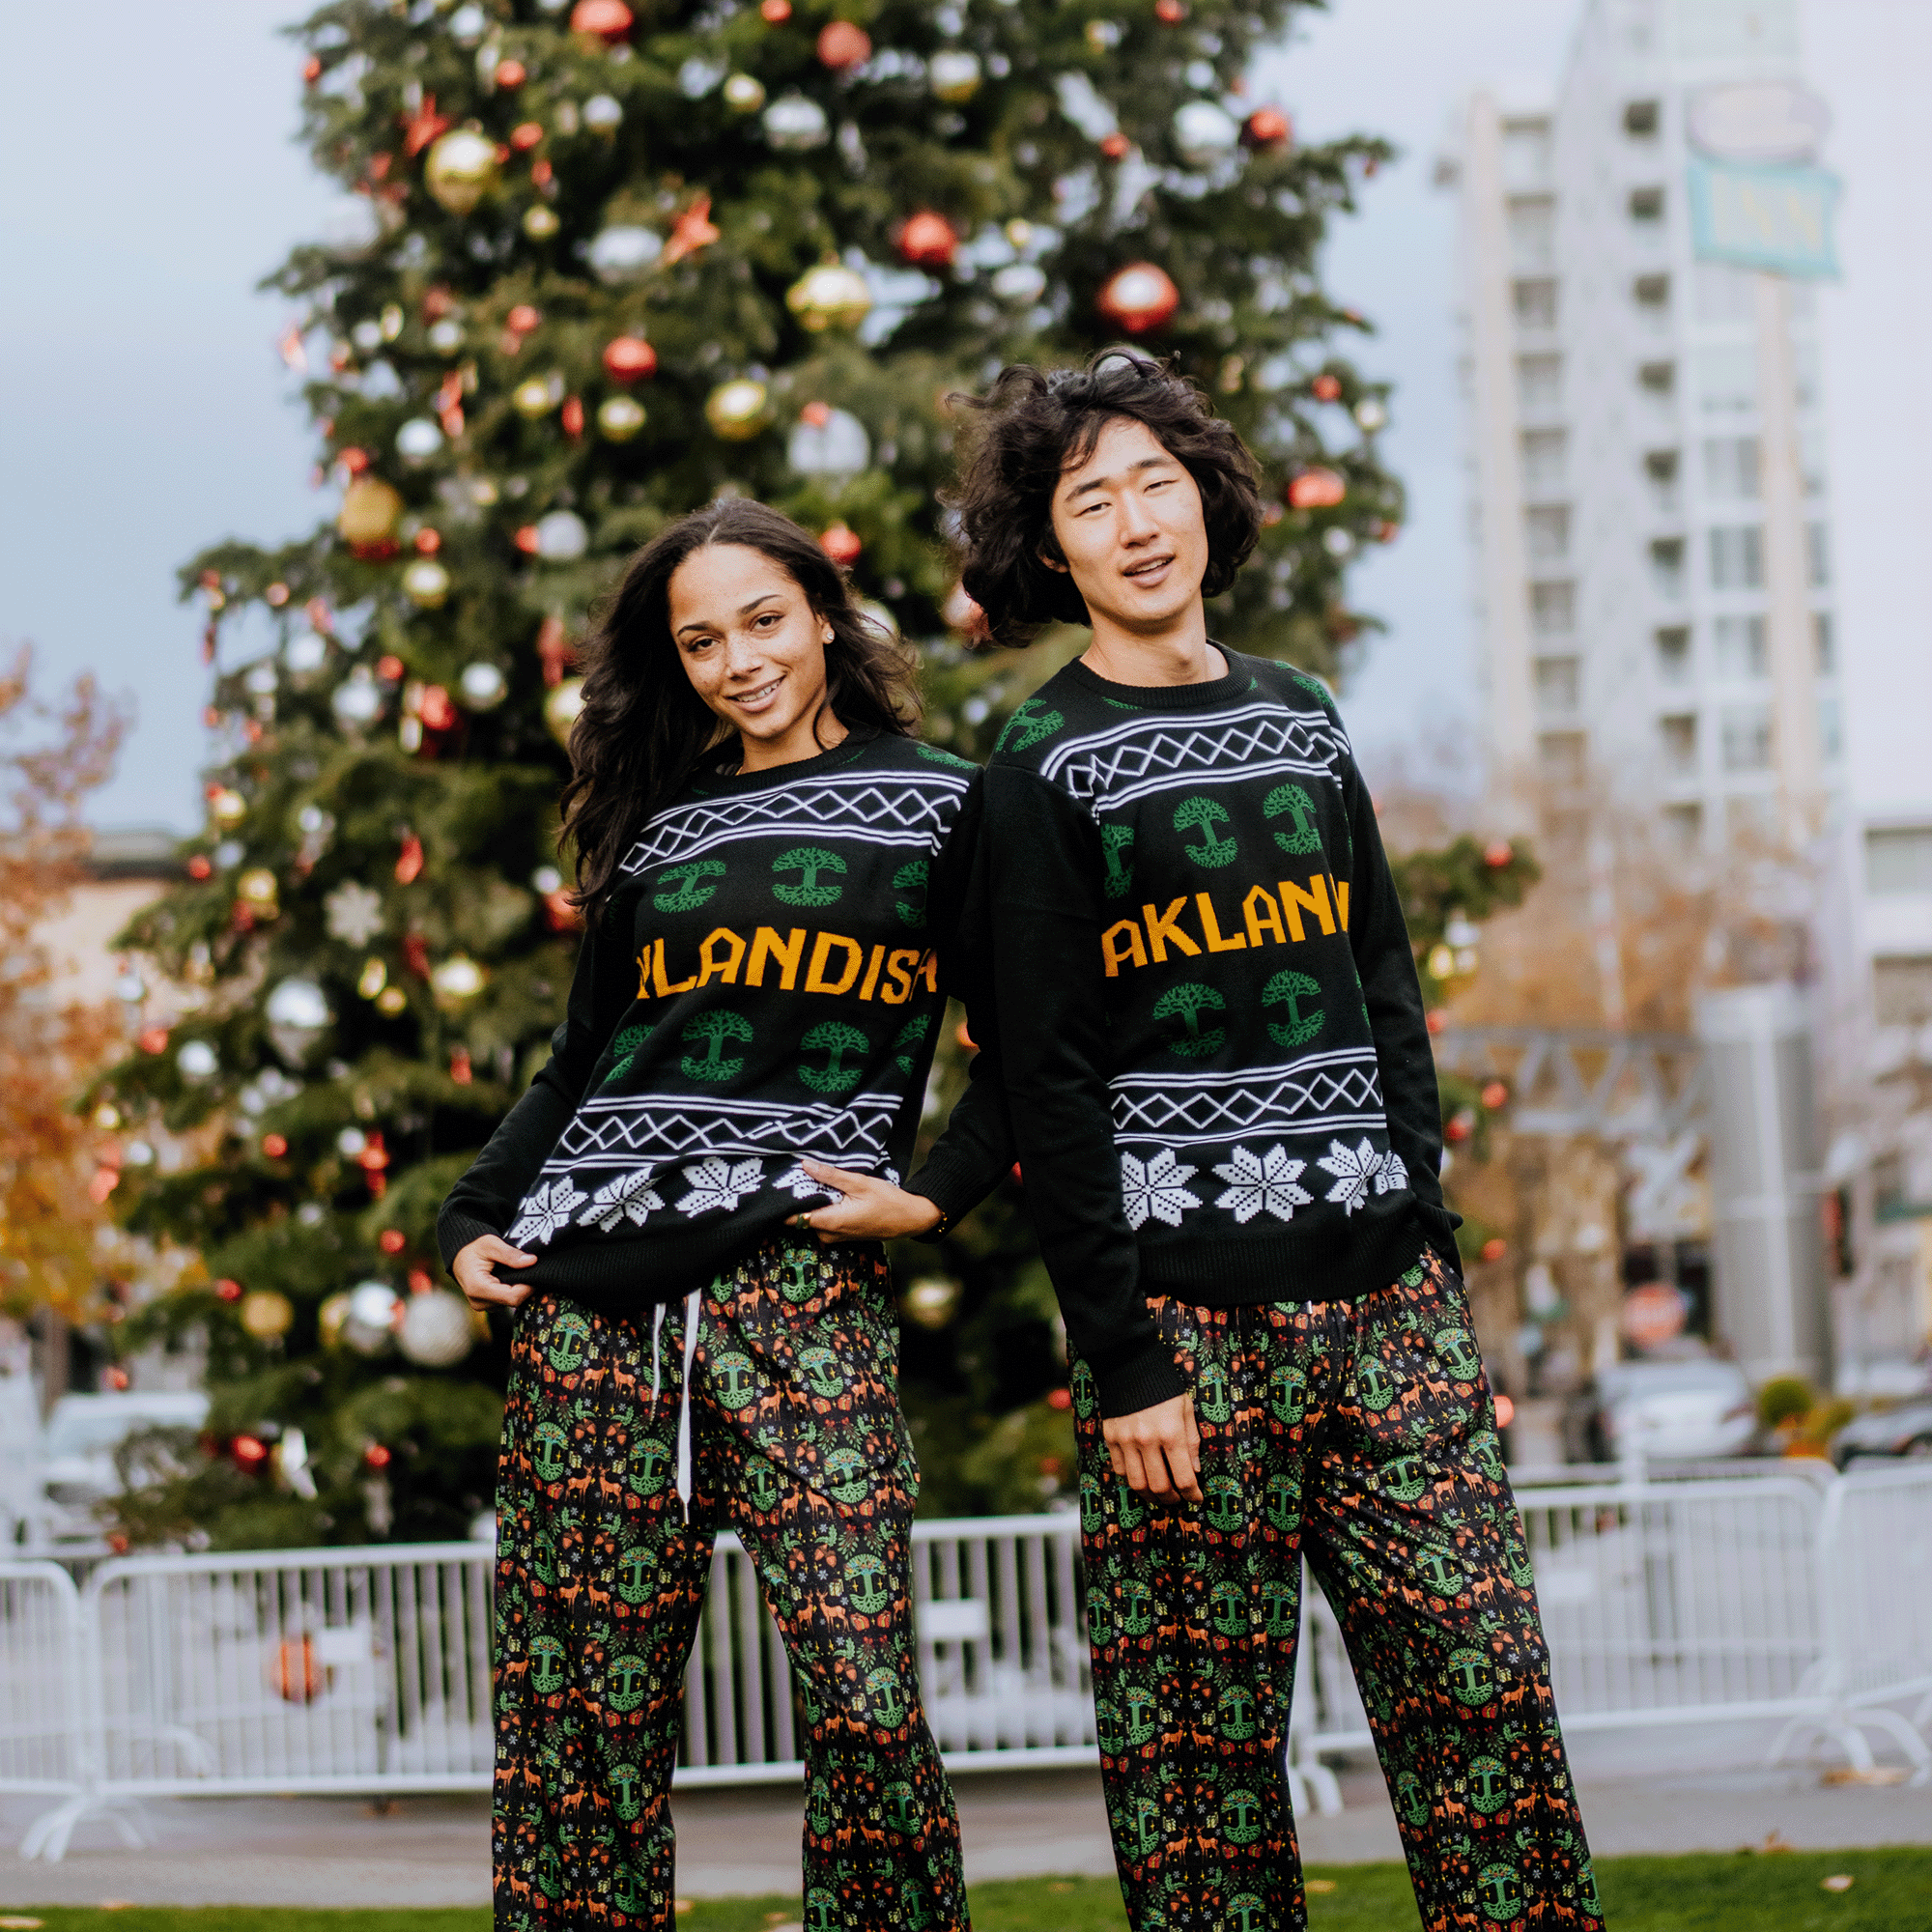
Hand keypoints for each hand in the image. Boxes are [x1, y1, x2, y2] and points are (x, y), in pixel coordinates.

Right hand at [452, 1233, 535, 1311]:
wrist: (460, 1256)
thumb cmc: (474, 1248)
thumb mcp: (491, 1244)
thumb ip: (510, 1254)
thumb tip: (532, 1261)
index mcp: (477, 1288)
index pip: (512, 1297)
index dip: (527, 1287)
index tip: (534, 1273)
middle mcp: (478, 1301)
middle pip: (512, 1301)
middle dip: (523, 1287)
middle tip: (526, 1269)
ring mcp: (482, 1306)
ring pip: (510, 1303)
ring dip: (518, 1289)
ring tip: (514, 1272)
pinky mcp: (486, 1305)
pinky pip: (505, 1302)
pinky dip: (511, 1291)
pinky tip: (510, 1279)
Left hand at [790, 1159, 944, 1243]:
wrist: (910, 1219)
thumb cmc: (888, 1201)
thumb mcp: (860, 1183)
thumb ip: (830, 1175)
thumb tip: (805, 1165)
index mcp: (831, 1222)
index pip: (793, 1219)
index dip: (785, 1203)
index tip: (782, 1185)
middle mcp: (829, 1234)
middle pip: (800, 1218)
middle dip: (799, 1198)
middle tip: (799, 1176)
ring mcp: (835, 1236)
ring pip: (812, 1219)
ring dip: (812, 1202)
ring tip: (815, 1181)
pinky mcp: (841, 1234)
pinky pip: (823, 1221)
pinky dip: (822, 1207)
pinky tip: (829, 1192)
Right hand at [1101, 1393, 1201, 1503]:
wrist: (1130, 1366)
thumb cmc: (1165, 1388)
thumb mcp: (1186, 1409)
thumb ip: (1192, 1441)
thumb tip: (1194, 1470)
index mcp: (1171, 1434)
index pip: (1184, 1478)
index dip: (1193, 1494)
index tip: (1196, 1498)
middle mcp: (1148, 1441)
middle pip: (1159, 1487)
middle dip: (1171, 1499)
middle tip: (1177, 1499)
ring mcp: (1126, 1441)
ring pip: (1137, 1483)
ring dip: (1150, 1496)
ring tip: (1159, 1495)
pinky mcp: (1111, 1438)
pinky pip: (1120, 1470)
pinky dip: (1132, 1478)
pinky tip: (1142, 1476)